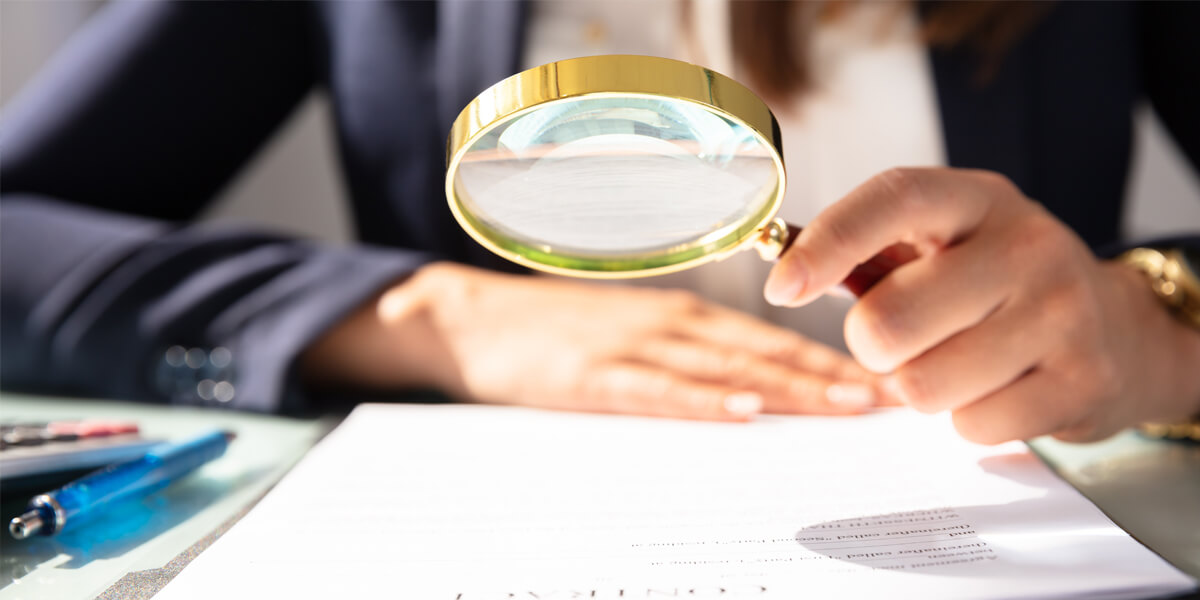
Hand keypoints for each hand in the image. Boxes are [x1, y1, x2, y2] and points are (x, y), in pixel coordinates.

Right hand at [303, 262, 881, 420]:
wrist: (475, 320)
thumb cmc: (558, 331)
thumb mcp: (630, 331)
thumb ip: (686, 353)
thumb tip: (752, 386)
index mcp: (682, 314)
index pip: (771, 337)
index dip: (828, 358)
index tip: (880, 380)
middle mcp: (670, 322)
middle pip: (764, 350)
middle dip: (830, 375)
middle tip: (889, 397)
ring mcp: (633, 345)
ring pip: (726, 366)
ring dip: (789, 385)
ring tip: (845, 405)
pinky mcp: (594, 374)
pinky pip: (658, 389)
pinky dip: (703, 399)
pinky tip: (742, 410)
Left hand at [764, 167, 1199, 442]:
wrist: (1118, 328)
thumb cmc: (995, 283)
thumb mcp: (944, 243)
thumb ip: (869, 251)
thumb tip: (783, 274)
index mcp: (978, 199)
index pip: (894, 199)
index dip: (828, 243)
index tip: (781, 287)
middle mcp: (1026, 245)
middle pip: (889, 320)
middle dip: (872, 346)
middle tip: (901, 340)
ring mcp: (1063, 313)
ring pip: (923, 385)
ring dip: (921, 386)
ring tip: (958, 361)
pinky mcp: (1083, 381)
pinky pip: (971, 426)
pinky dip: (967, 419)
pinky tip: (999, 387)